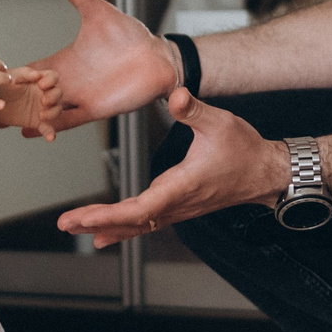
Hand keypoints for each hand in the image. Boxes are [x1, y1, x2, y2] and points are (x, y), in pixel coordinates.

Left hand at [0, 65, 64, 139]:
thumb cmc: (2, 85)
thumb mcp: (11, 76)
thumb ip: (25, 73)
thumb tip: (37, 74)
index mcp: (39, 80)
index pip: (53, 77)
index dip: (51, 80)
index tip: (41, 85)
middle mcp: (44, 93)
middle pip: (58, 93)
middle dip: (53, 97)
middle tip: (43, 101)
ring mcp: (42, 108)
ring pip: (56, 109)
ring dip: (53, 113)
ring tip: (41, 116)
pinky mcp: (37, 122)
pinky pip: (47, 128)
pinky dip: (50, 133)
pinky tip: (50, 137)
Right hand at [28, 0, 183, 129]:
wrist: (157, 58)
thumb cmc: (131, 37)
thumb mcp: (99, 13)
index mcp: (64, 61)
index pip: (31, 70)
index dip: (14, 74)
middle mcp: (69, 81)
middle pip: (33, 95)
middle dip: (16, 100)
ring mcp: (80, 97)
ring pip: (47, 110)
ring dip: (32, 112)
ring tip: (15, 116)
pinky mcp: (95, 109)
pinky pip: (69, 121)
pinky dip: (52, 126)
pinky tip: (34, 131)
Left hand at [56, 87, 287, 246]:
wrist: (266, 174)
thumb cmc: (244, 149)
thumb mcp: (220, 122)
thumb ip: (194, 110)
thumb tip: (175, 95)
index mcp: (182, 186)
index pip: (141, 209)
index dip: (111, 215)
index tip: (85, 217)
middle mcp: (177, 204)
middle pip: (132, 222)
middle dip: (96, 223)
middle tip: (66, 223)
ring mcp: (177, 209)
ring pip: (137, 226)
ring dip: (105, 227)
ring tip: (74, 227)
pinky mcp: (178, 208)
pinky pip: (146, 224)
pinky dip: (122, 229)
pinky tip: (102, 236)